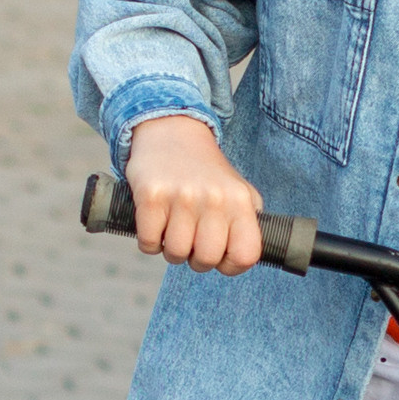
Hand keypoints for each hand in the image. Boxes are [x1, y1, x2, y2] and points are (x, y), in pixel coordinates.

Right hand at [125, 116, 264, 275]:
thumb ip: (249, 222)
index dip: (232, 266)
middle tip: (192, 242)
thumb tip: (245, 255)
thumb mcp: (239, 189)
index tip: (221, 257)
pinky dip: (150, 241)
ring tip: (174, 229)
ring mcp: (181, 197)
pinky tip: (156, 224)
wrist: (171, 133)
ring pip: (175, 253)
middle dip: (196, 259)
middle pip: (206, 259)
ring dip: (171, 249)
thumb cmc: (206, 172)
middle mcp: (213, 198)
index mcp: (239, 200)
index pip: (246, 255)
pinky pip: (149, 243)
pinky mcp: (151, 196)